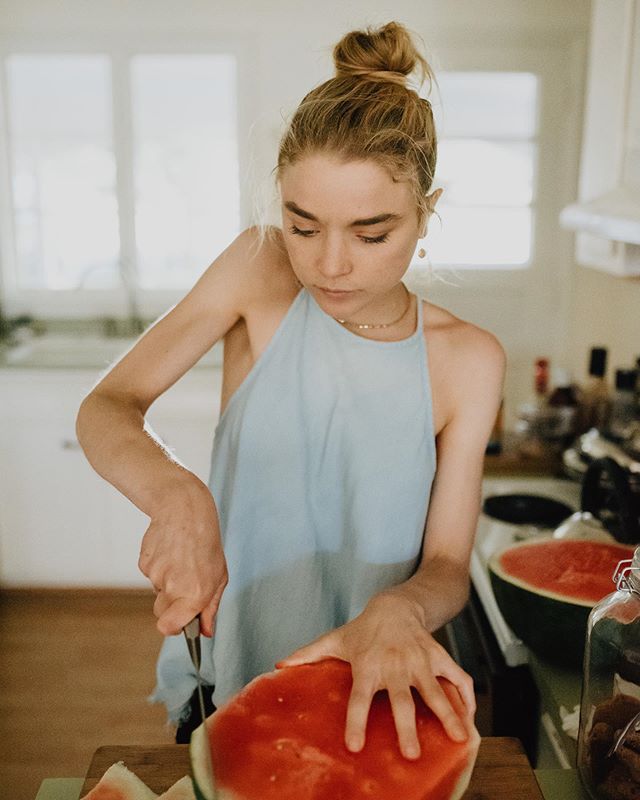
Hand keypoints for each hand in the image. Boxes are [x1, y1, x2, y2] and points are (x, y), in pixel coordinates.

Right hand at [137, 478, 227, 636]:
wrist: (184, 510)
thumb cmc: (206, 543)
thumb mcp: (219, 576)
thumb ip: (211, 607)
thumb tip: (206, 632)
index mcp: (195, 594)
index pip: (169, 627)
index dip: (172, 627)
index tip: (178, 622)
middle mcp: (174, 587)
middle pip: (161, 612)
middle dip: (170, 603)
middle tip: (185, 581)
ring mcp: (156, 574)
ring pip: (157, 590)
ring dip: (167, 580)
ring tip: (181, 559)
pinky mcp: (144, 562)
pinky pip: (150, 574)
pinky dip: (159, 566)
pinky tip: (170, 551)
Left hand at [275, 592, 474, 759]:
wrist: (395, 604)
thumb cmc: (363, 630)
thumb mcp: (335, 639)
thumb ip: (308, 654)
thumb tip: (278, 665)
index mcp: (368, 665)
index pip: (359, 697)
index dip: (356, 720)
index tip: (355, 746)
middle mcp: (395, 665)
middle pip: (401, 699)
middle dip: (406, 726)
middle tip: (410, 753)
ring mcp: (420, 660)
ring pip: (435, 690)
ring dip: (447, 714)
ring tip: (458, 738)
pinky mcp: (438, 656)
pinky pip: (457, 676)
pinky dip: (467, 697)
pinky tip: (471, 719)